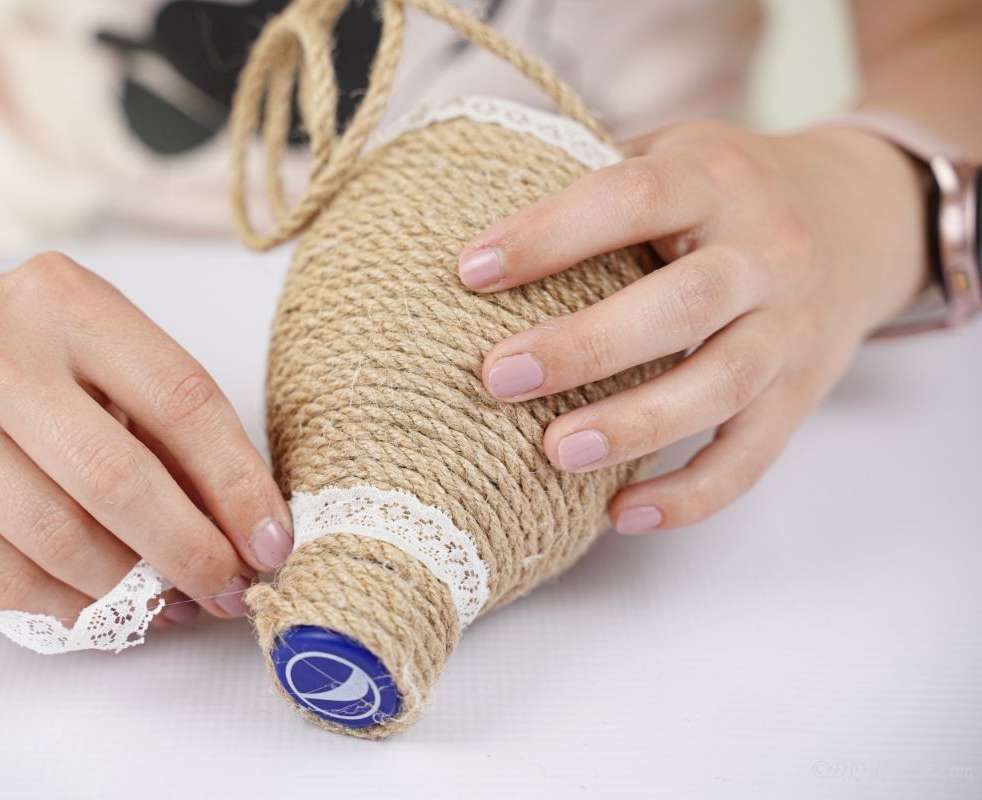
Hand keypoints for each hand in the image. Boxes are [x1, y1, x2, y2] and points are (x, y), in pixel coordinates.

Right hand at [0, 252, 292, 621]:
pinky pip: (5, 583)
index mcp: (63, 299)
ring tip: (173, 602)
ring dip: (134, 589)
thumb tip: (250, 537)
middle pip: (115, 476)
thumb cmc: (37, 374)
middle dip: (190, 549)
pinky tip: (109, 610)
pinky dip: (74, 608)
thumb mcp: (108, 367)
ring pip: (59, 539)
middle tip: (229, 589)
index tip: (272, 541)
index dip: (238, 482)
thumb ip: (173, 436)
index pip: (179, 397)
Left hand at [458, 121, 926, 533]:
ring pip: (721, 384)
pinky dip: (693, 494)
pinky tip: (622, 512)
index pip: (634, 199)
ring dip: (636, 425)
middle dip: (587, 346)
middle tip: (499, 377)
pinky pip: (754, 455)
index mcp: (716, 177)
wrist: (862, 214)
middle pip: (684, 304)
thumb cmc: (724, 190)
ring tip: (554, 452)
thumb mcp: (673, 150)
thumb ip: (594, 177)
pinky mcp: (804, 391)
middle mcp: (768, 249)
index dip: (550, 234)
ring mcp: (793, 325)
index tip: (471, 271)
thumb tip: (473, 225)